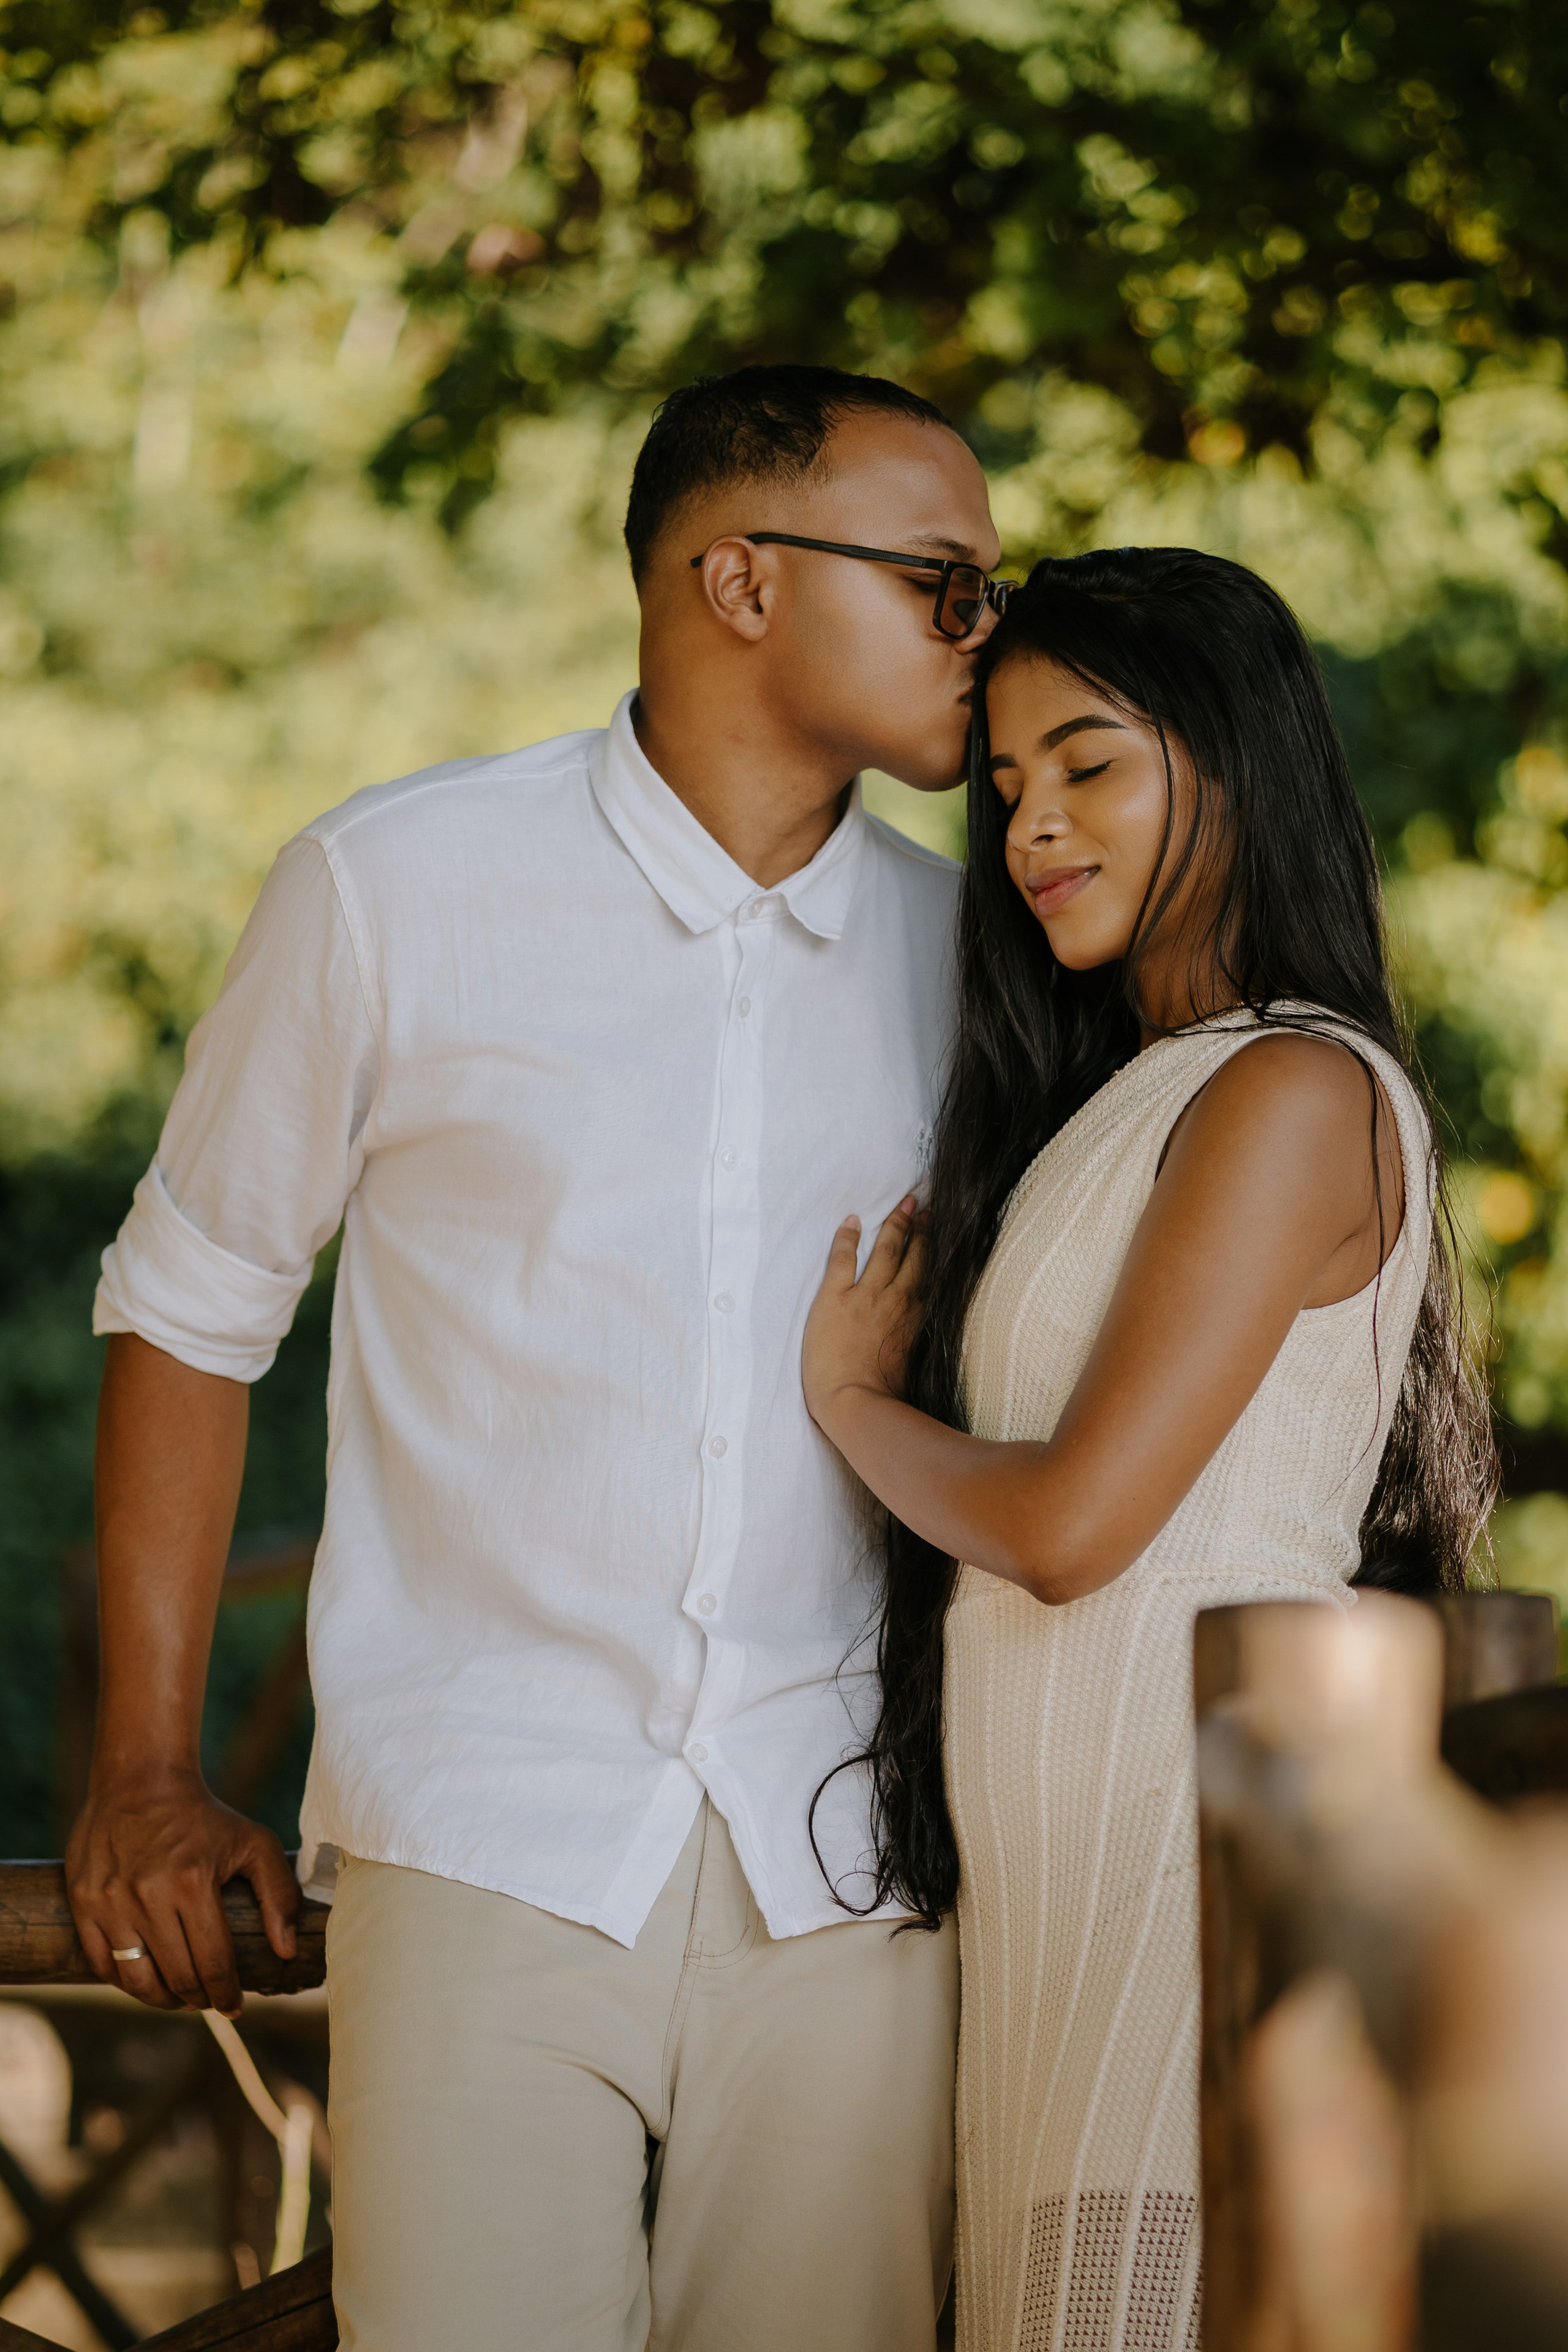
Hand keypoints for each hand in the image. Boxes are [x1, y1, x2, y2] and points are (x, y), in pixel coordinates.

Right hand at [66, 1765, 298, 2018]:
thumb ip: (279, 1895)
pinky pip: (102, 1963)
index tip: (234, 2006)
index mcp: (193, 1883)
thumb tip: (285, 1952)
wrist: (141, 1780)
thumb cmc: (206, 1817)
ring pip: (136, 1979)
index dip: (227, 1994)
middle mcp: (148, 1895)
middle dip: (198, 1999)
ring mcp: (111, 1901)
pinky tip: (145, 1978)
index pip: (214, 1963)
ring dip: (161, 1999)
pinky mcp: (83, 1901)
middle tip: (208, 2000)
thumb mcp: (255, 1843)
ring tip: (179, 1997)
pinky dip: (124, 1980)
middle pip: (177, 1977)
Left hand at [803, 1194, 924, 1437]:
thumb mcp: (915, 1366)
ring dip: (895, 1224)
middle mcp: (898, 1300)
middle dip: (920, 1227)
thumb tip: (926, 1332)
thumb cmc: (884, 1396)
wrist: (854, 1405)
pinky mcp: (835, 1298)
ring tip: (903, 1206)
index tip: (938, 1230)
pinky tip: (852, 1221)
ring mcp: (866, 1296)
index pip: (930, 1274)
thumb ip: (920, 1340)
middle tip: (923, 1206)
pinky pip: (843, 1257)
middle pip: (913, 1255)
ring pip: (885, 1250)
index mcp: (917, 1317)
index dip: (934, 1249)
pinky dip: (847, 1236)